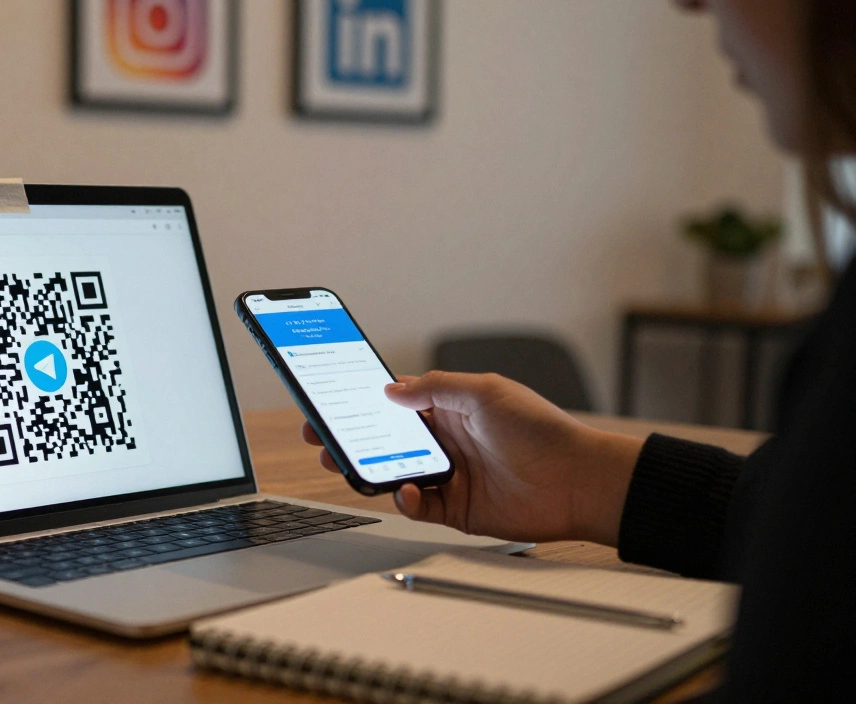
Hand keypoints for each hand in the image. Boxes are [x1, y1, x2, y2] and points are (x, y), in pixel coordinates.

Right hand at [302, 372, 643, 545]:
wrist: (578, 481)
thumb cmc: (541, 430)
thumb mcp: (485, 392)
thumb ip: (436, 388)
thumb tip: (393, 388)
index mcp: (450, 409)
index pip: (396, 405)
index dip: (363, 405)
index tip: (332, 403)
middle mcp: (446, 442)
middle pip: (385, 441)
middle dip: (350, 439)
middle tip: (321, 439)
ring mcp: (450, 476)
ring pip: (394, 474)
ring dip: (368, 470)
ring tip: (347, 466)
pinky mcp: (457, 510)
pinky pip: (418, 506)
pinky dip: (406, 500)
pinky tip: (408, 492)